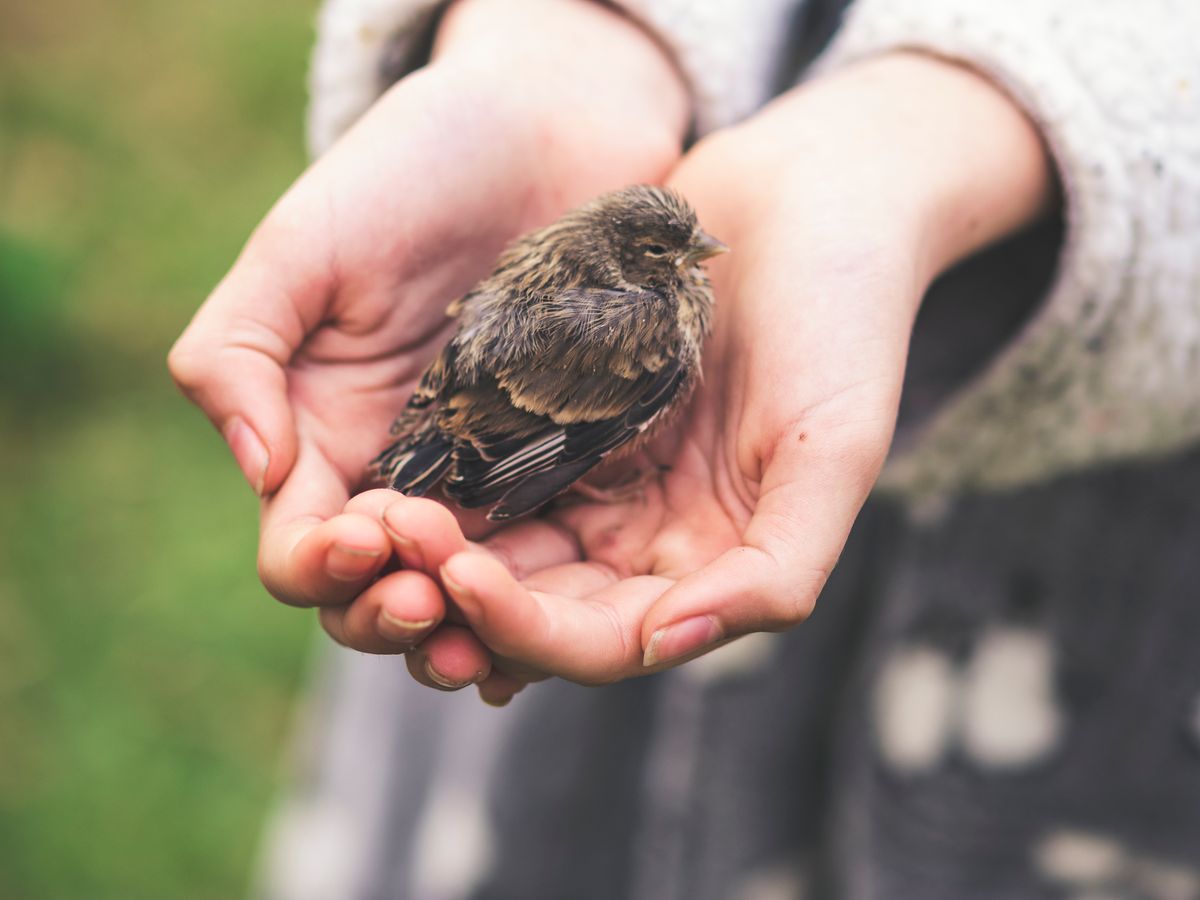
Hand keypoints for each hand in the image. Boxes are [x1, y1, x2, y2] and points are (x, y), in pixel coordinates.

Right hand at [167, 0, 686, 651]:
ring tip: (494, 642)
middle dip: (392, 614)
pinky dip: (542, 598)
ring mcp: (487, 478)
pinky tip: (560, 615)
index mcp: (323, 437)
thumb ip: (240, 348)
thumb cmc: (413, 169)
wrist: (545, 128)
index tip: (367, 534)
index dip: (320, 562)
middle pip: (377, 592)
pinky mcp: (565, 465)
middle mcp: (401, 474)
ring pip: (465, 596)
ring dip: (469, 631)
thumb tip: (255, 467)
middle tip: (433, 603)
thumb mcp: (304, 244)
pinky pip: (550, 554)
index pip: (301, 545)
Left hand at [400, 52, 1053, 702]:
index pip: (604, 641)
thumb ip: (777, 568)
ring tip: (372, 513)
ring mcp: (595, 481)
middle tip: (389, 542)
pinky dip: (438, 479)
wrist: (809, 197)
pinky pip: (483, 468)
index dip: (529, 630)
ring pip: (495, 547)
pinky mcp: (554, 418)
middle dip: (458, 592)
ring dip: (433, 548)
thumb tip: (665, 644)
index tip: (463, 577)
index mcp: (707, 569)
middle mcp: (641, 541)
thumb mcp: (836, 448)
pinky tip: (388, 467)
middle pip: (532, 607)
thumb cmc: (841, 320)